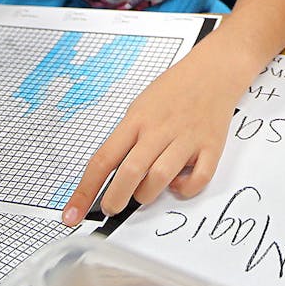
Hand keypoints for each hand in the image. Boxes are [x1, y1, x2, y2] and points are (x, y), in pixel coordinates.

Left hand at [61, 51, 241, 224]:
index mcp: (137, 119)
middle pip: (130, 172)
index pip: (103, 159)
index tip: (72, 214)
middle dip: (115, 199)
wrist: (212, 71)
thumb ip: (127, 138)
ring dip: (146, 195)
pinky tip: (177, 184)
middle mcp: (160, 129)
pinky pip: (198, 179)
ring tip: (143, 193)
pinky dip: (185, 190)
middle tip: (112, 208)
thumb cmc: (173, 90)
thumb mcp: (139, 106)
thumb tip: (110, 176)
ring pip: (160, 178)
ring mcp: (187, 138)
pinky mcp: (211, 146)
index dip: (84, 191)